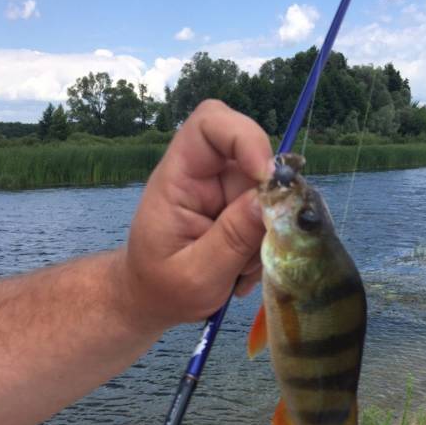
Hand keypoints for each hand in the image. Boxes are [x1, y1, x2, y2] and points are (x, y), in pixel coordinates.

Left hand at [124, 100, 272, 331]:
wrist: (152, 301)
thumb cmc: (162, 289)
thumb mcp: (196, 276)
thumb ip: (233, 240)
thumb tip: (273, 200)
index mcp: (178, 179)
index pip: (210, 123)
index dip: (245, 137)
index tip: (267, 178)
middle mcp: (203, 177)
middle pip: (253, 160)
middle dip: (266, 203)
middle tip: (260, 247)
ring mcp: (224, 193)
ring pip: (268, 194)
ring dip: (266, 235)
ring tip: (239, 272)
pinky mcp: (239, 212)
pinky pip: (269, 217)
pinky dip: (265, 246)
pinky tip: (241, 272)